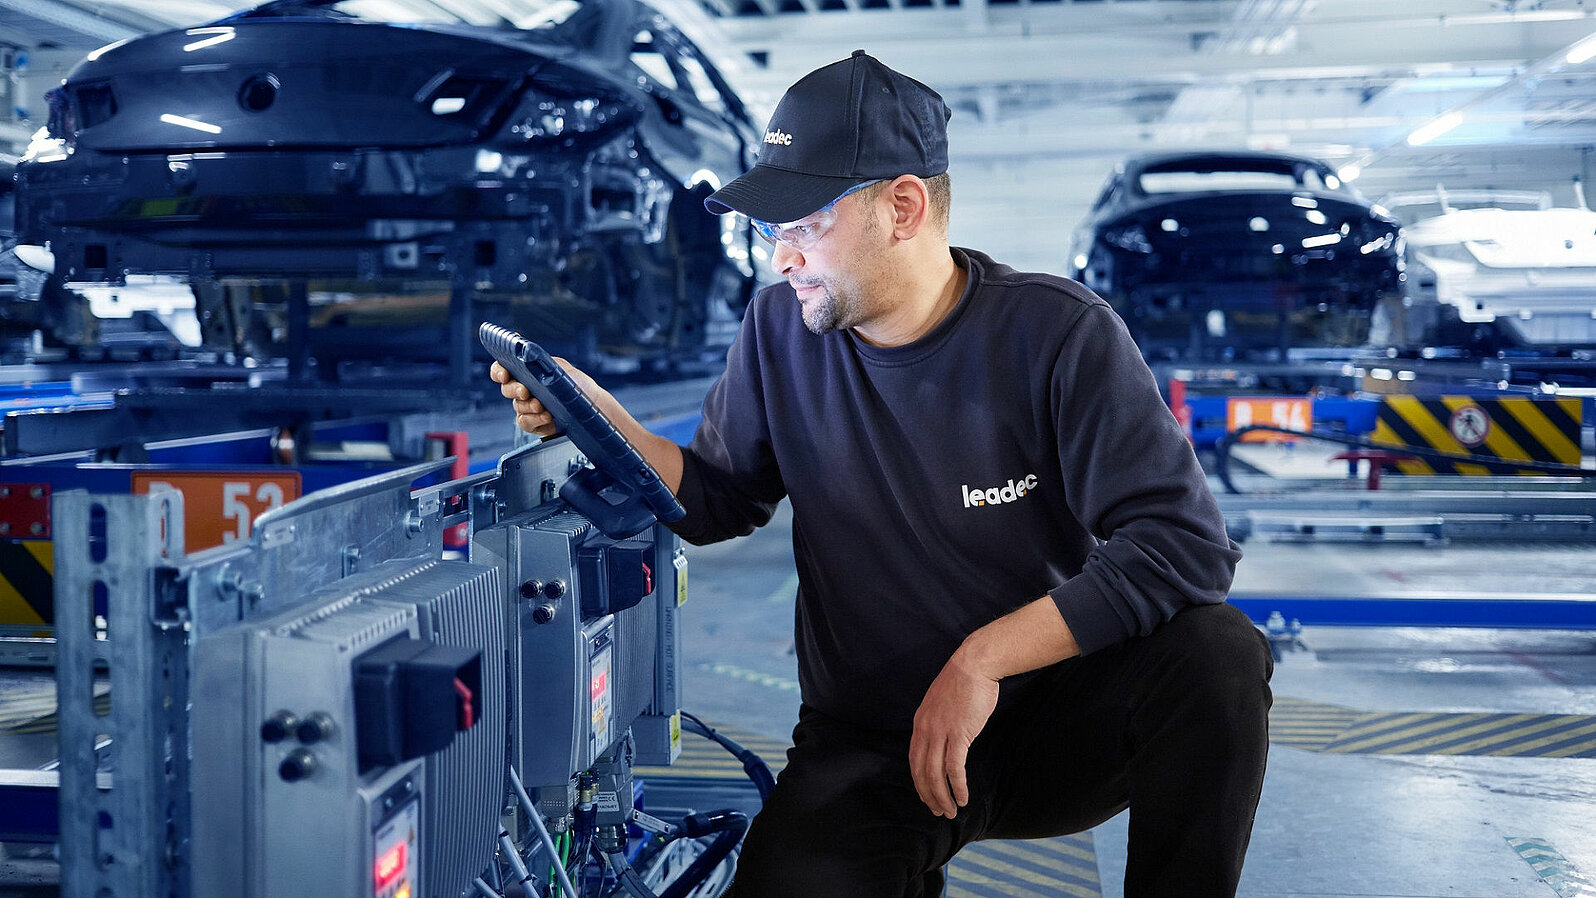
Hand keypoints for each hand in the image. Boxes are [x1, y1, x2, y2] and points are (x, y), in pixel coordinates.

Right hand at [489, 357, 600, 437]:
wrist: (594, 405)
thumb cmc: (577, 384)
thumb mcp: (560, 368)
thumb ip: (541, 361)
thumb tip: (527, 355)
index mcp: (526, 373)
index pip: (502, 370)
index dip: (498, 371)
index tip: (504, 374)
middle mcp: (524, 390)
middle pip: (507, 389)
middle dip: (514, 389)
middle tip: (525, 391)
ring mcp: (528, 408)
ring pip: (517, 407)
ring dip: (527, 406)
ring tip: (541, 405)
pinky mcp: (536, 424)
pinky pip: (526, 422)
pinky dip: (535, 419)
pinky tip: (547, 417)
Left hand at [909, 651, 998, 818]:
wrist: (974, 664)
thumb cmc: (964, 681)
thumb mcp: (942, 703)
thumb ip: (940, 722)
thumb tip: (946, 738)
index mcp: (920, 722)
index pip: (914, 759)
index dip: (919, 781)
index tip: (926, 795)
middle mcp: (926, 730)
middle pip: (922, 771)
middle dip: (928, 795)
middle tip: (937, 811)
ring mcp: (941, 732)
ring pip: (936, 774)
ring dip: (942, 796)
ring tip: (950, 811)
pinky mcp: (959, 734)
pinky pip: (954, 768)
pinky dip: (958, 786)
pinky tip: (963, 798)